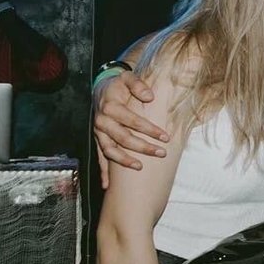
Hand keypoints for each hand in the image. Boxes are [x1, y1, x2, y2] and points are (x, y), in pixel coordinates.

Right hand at [93, 70, 167, 187]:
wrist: (102, 88)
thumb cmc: (119, 84)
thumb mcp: (128, 77)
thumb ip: (138, 84)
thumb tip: (150, 96)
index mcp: (110, 106)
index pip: (131, 120)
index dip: (149, 129)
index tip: (166, 137)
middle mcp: (102, 121)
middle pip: (122, 138)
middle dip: (142, 147)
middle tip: (161, 153)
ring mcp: (99, 133)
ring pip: (110, 150)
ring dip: (124, 161)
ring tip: (140, 167)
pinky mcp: (98, 140)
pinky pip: (100, 157)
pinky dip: (103, 172)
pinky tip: (108, 185)